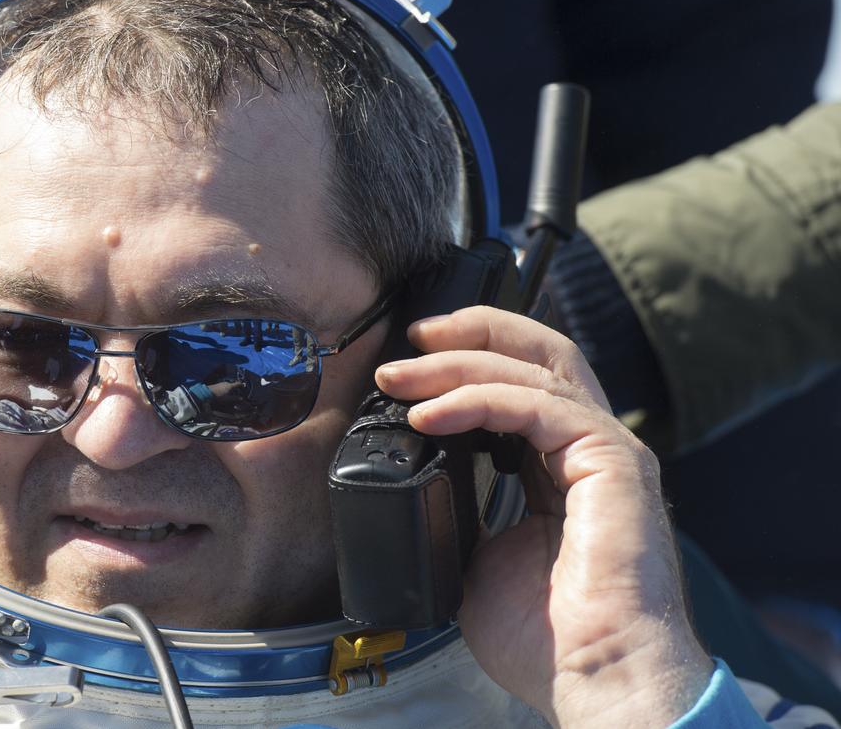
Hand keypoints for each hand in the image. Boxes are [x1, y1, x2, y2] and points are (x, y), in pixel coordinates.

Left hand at [375, 307, 711, 727]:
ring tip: (399, 379)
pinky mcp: (613, 460)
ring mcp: (607, 449)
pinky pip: (537, 405)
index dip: (466, 357)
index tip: (408, 362)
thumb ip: (459, 507)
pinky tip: (431, 416)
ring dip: (457, 366)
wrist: (594, 679)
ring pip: (533, 369)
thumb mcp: (478, 556)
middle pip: (538, 351)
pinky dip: (477, 400)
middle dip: (468, 333)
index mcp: (561, 464)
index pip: (521, 379)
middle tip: (408, 340)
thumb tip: (419, 484)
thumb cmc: (547, 638)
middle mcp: (590, 445)